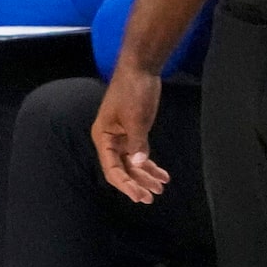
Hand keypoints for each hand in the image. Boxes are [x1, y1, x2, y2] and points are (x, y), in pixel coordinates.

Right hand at [90, 62, 169, 202]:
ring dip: (146, 176)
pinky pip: (141, 155)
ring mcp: (123, 138)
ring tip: (160, 188)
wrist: (141, 69)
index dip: (125, 184)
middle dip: (137, 184)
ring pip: (133, 164)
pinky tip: (162, 175)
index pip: (112, 169)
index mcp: (103, 137)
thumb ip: (137, 143)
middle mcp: (111, 141)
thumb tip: (139, 165)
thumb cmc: (132, 91)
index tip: (139, 195)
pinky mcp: (135, 133)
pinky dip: (151, 165)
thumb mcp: (136, 118)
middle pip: (122, 169)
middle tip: (151, 198)